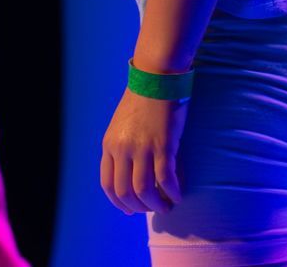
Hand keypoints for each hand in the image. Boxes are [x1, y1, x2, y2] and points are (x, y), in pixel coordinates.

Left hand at [100, 89, 186, 214]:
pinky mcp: (163, 145)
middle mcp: (122, 149)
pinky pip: (166, 179)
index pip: (108, 185)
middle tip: (152, 209)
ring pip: (145, 190)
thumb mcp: (121, 125)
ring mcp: (142, 148)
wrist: (157, 77)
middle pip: (126, 192)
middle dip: (139, 207)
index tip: (130, 210)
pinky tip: (178, 195)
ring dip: (156, 205)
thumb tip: (130, 172)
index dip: (119, 202)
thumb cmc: (142, 99)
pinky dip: (172, 192)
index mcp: (109, 144)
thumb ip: (121, 147)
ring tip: (166, 206)